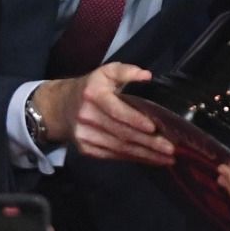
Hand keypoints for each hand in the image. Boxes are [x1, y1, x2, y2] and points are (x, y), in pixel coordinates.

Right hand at [35, 63, 173, 165]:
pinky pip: (114, 155)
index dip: (135, 120)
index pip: (116, 110)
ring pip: (119, 148)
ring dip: (145, 155)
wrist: (59, 108)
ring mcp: (85, 136)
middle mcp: (87, 116)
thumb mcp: (105, 72)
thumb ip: (126, 71)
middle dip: (148, 143)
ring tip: (166, 158)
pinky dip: (134, 158)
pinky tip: (150, 159)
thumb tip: (146, 76)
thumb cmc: (90, 88)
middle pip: (121, 133)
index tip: (154, 128)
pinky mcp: (87, 149)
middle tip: (170, 148)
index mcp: (93, 94)